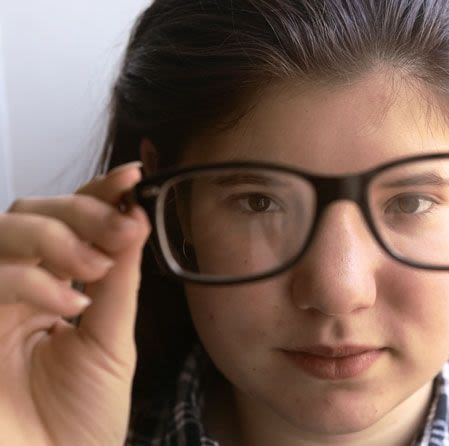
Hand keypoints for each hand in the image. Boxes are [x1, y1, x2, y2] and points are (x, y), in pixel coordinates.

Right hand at [0, 162, 149, 445]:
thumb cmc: (81, 421)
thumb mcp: (110, 343)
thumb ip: (118, 283)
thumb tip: (135, 219)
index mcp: (51, 289)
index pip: (68, 224)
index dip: (96, 194)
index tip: (133, 177)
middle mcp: (14, 290)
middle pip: (26, 213)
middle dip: (79, 210)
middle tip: (122, 227)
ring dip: (53, 236)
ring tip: (95, 267)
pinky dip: (28, 279)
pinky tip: (67, 302)